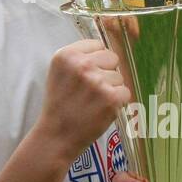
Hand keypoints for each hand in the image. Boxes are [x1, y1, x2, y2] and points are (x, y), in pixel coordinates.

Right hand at [37, 39, 129, 162]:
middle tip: (91, 90)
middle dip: (106, 72)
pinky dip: (117, 103)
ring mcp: (97, 81)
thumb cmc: (60, 105)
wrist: (56, 136)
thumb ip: (79, 58)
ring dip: (111, 89)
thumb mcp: (60, 73)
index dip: (96, 61)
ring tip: (93, 102)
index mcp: (66, 55)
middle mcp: (81, 65)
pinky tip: (101, 109)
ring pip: (119, 77)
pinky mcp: (110, 98)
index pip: (97, 45)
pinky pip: (125, 92)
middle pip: (112, 58)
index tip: (86, 75)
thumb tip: (108, 51)